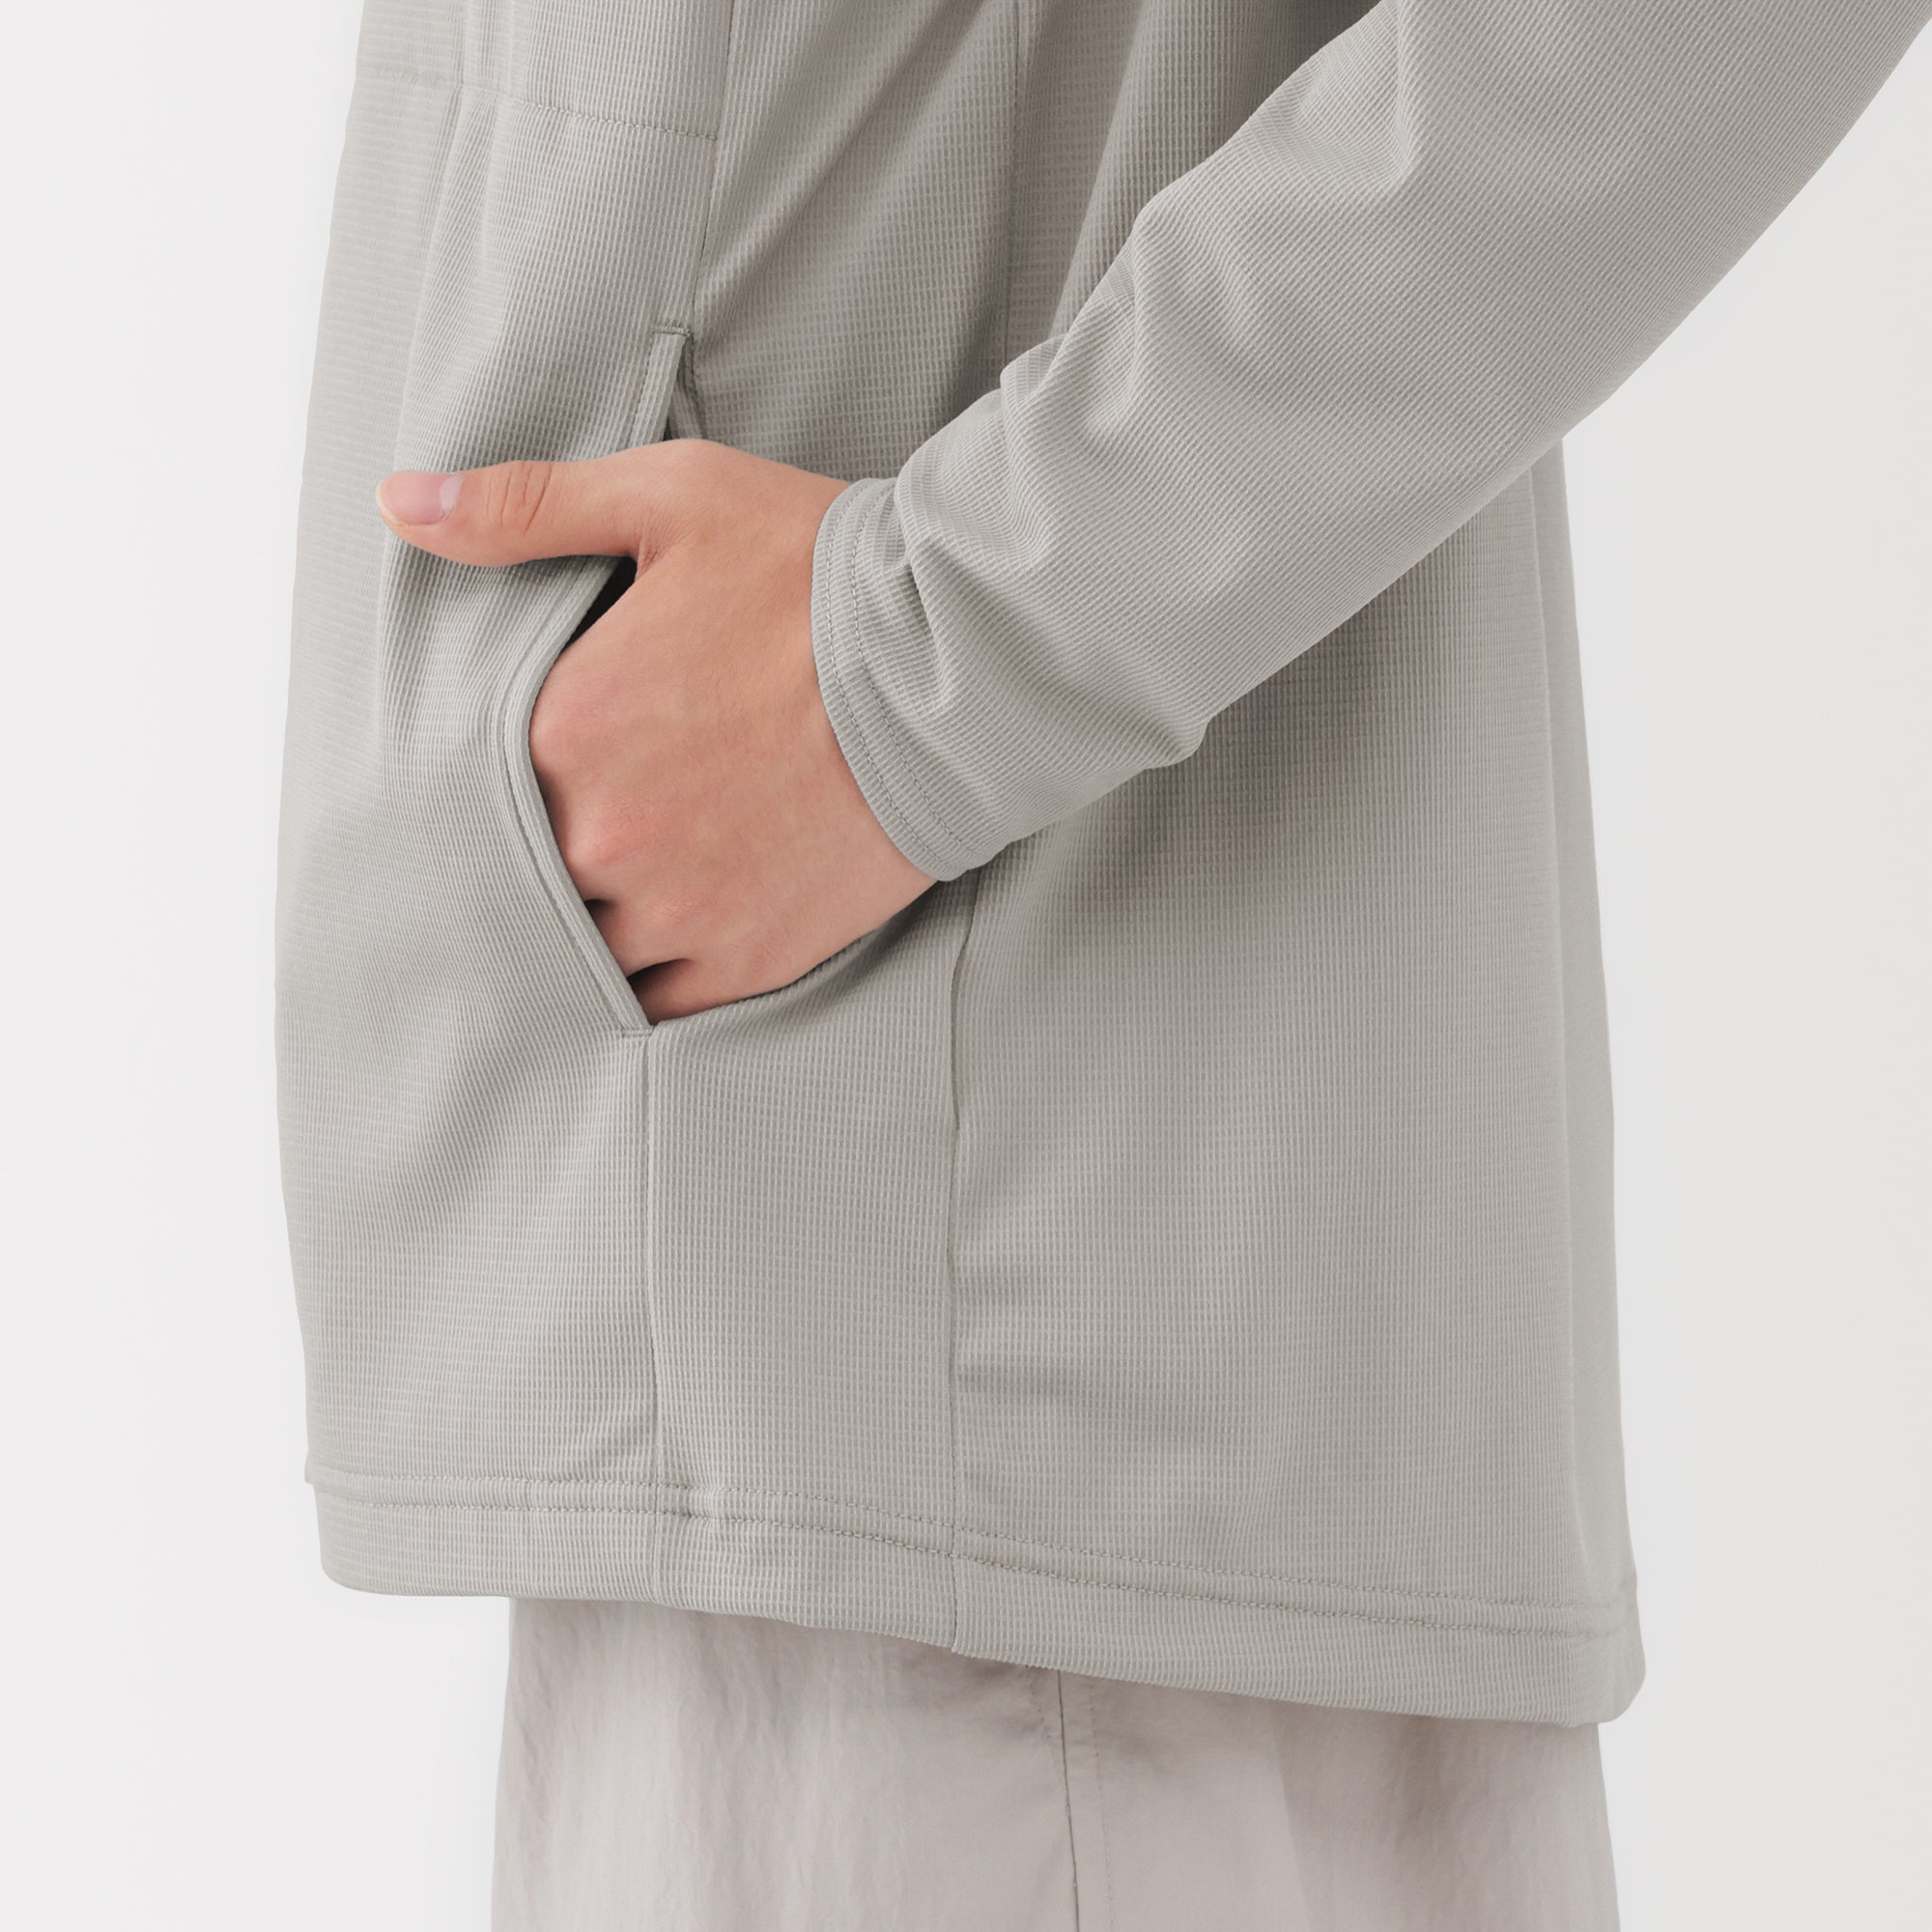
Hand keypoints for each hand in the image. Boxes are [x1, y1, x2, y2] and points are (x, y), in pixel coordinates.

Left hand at [377, 440, 933, 1020]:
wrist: (961, 660)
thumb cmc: (816, 571)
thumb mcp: (667, 500)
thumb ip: (524, 510)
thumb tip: (399, 503)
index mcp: (566, 730)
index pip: (481, 783)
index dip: (506, 775)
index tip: (543, 762)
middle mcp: (606, 835)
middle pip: (530, 872)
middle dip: (551, 850)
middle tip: (592, 822)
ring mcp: (678, 907)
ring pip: (588, 948)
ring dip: (596, 921)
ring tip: (630, 883)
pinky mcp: (749, 956)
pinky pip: (660, 1002)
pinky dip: (650, 980)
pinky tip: (661, 942)